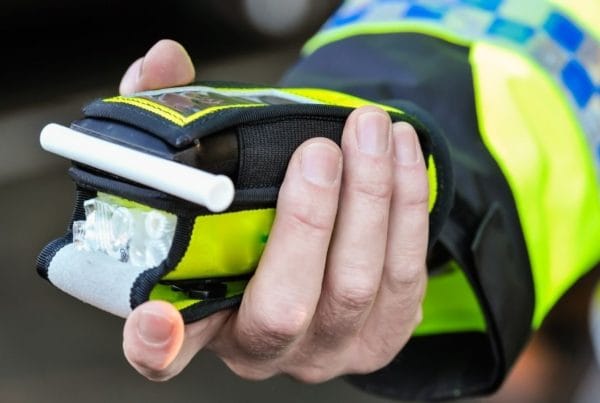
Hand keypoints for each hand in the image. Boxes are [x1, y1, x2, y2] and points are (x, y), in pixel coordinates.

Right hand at [120, 39, 428, 382]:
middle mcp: (265, 348)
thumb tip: (163, 63)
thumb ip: (177, 121)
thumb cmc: (251, 213)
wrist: (312, 243)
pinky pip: (406, 274)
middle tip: (319, 151)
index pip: (163, 353)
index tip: (159, 317)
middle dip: (309, 221)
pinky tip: (401, 154)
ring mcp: (329, 347)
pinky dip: (407, 206)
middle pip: (286, 308)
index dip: (155, 343)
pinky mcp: (383, 332)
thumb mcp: (206, 174)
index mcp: (203, 319)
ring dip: (371, 198)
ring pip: (358, 285)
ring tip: (370, 129)